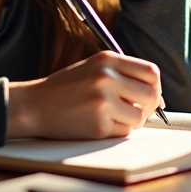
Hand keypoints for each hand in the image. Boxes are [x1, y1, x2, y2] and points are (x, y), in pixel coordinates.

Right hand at [7, 51, 163, 138]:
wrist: (33, 105)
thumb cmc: (64, 88)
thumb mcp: (92, 68)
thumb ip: (122, 75)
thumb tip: (157, 97)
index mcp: (107, 60)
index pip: (151, 72)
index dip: (155, 87)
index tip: (150, 96)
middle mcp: (107, 77)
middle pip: (151, 95)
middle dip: (149, 107)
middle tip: (138, 112)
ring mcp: (102, 101)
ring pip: (140, 117)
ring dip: (132, 121)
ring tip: (113, 117)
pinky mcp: (98, 124)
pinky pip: (123, 132)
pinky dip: (116, 131)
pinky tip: (98, 124)